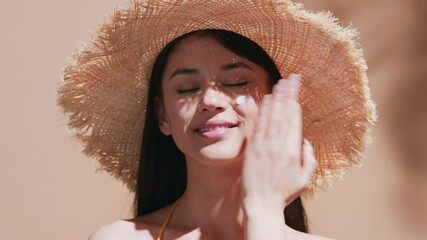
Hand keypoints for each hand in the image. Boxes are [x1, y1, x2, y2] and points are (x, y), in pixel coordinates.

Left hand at [241, 74, 316, 207]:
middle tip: (290, 78)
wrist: (261, 204)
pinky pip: (257, 126)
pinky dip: (261, 112)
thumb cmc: (283, 193)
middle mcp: (278, 146)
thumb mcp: (304, 180)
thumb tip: (306, 142)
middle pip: (283, 114)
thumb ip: (309, 159)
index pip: (294, 121)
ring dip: (275, 99)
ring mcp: (263, 147)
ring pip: (271, 117)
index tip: (296, 89)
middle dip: (287, 94)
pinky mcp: (251, 149)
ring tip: (279, 84)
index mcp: (293, 153)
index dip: (294, 103)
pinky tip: (264, 100)